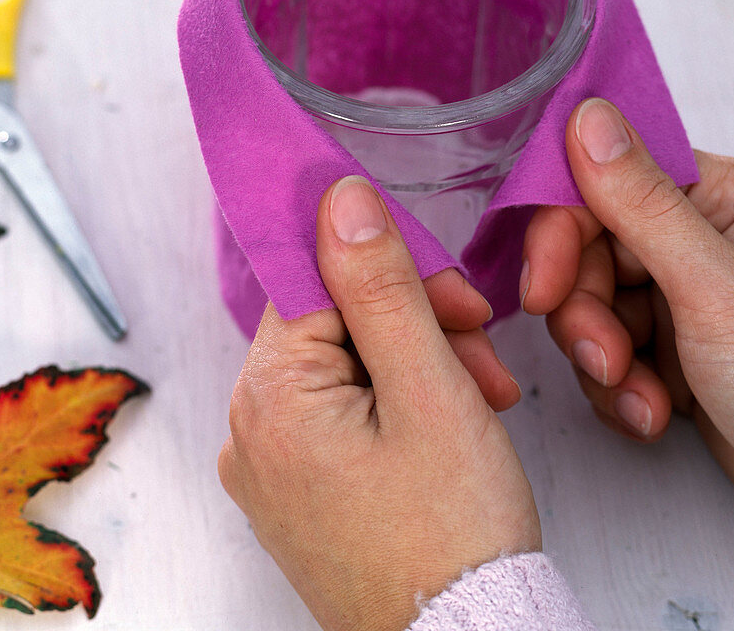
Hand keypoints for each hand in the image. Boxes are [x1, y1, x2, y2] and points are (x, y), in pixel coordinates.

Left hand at [220, 176, 540, 630]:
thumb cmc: (451, 533)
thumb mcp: (428, 388)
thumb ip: (382, 286)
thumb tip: (342, 200)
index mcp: (268, 396)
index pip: (318, 279)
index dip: (397, 277)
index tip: (459, 299)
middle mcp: (249, 430)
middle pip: (332, 323)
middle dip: (417, 325)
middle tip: (483, 357)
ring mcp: (270, 467)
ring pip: (344, 367)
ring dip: (417, 365)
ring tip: (481, 399)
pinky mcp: (297, 492)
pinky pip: (339, 415)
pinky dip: (395, 406)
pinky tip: (445, 425)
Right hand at [522, 98, 733, 565]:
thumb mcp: (716, 288)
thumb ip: (642, 204)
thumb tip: (585, 117)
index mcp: (720, 197)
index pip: (604, 184)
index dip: (561, 234)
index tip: (544, 291)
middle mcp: (698, 237)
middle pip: (587, 252)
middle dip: (586, 315)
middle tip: (607, 363)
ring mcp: (682, 294)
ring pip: (590, 307)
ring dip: (604, 363)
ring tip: (647, 403)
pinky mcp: (671, 347)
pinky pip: (605, 351)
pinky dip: (619, 389)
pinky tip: (655, 415)